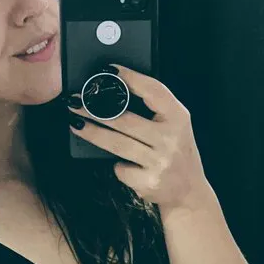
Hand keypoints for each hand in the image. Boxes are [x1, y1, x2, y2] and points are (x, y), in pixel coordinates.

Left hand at [68, 63, 210, 213]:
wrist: (189, 193)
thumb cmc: (176, 154)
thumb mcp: (175, 127)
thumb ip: (154, 110)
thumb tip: (115, 91)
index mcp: (179, 118)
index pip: (153, 91)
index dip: (130, 78)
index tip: (108, 70)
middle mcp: (170, 138)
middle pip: (125, 119)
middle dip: (95, 109)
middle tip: (75, 102)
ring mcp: (159, 161)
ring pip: (117, 143)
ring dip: (91, 133)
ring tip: (75, 123)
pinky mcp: (147, 181)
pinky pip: (120, 168)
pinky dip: (117, 166)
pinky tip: (122, 165)